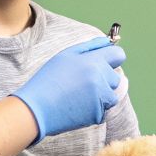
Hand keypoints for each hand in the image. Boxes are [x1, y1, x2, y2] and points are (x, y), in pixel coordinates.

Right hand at [11, 37, 125, 142]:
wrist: (37, 109)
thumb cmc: (49, 79)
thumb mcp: (66, 55)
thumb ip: (90, 46)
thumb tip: (108, 41)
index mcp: (93, 62)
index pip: (119, 54)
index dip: (113, 57)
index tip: (105, 62)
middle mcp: (100, 79)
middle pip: (115, 77)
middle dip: (104, 79)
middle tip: (81, 82)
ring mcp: (100, 98)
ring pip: (111, 95)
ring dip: (101, 95)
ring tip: (78, 95)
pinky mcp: (98, 115)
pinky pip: (103, 109)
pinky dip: (94, 108)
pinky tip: (77, 106)